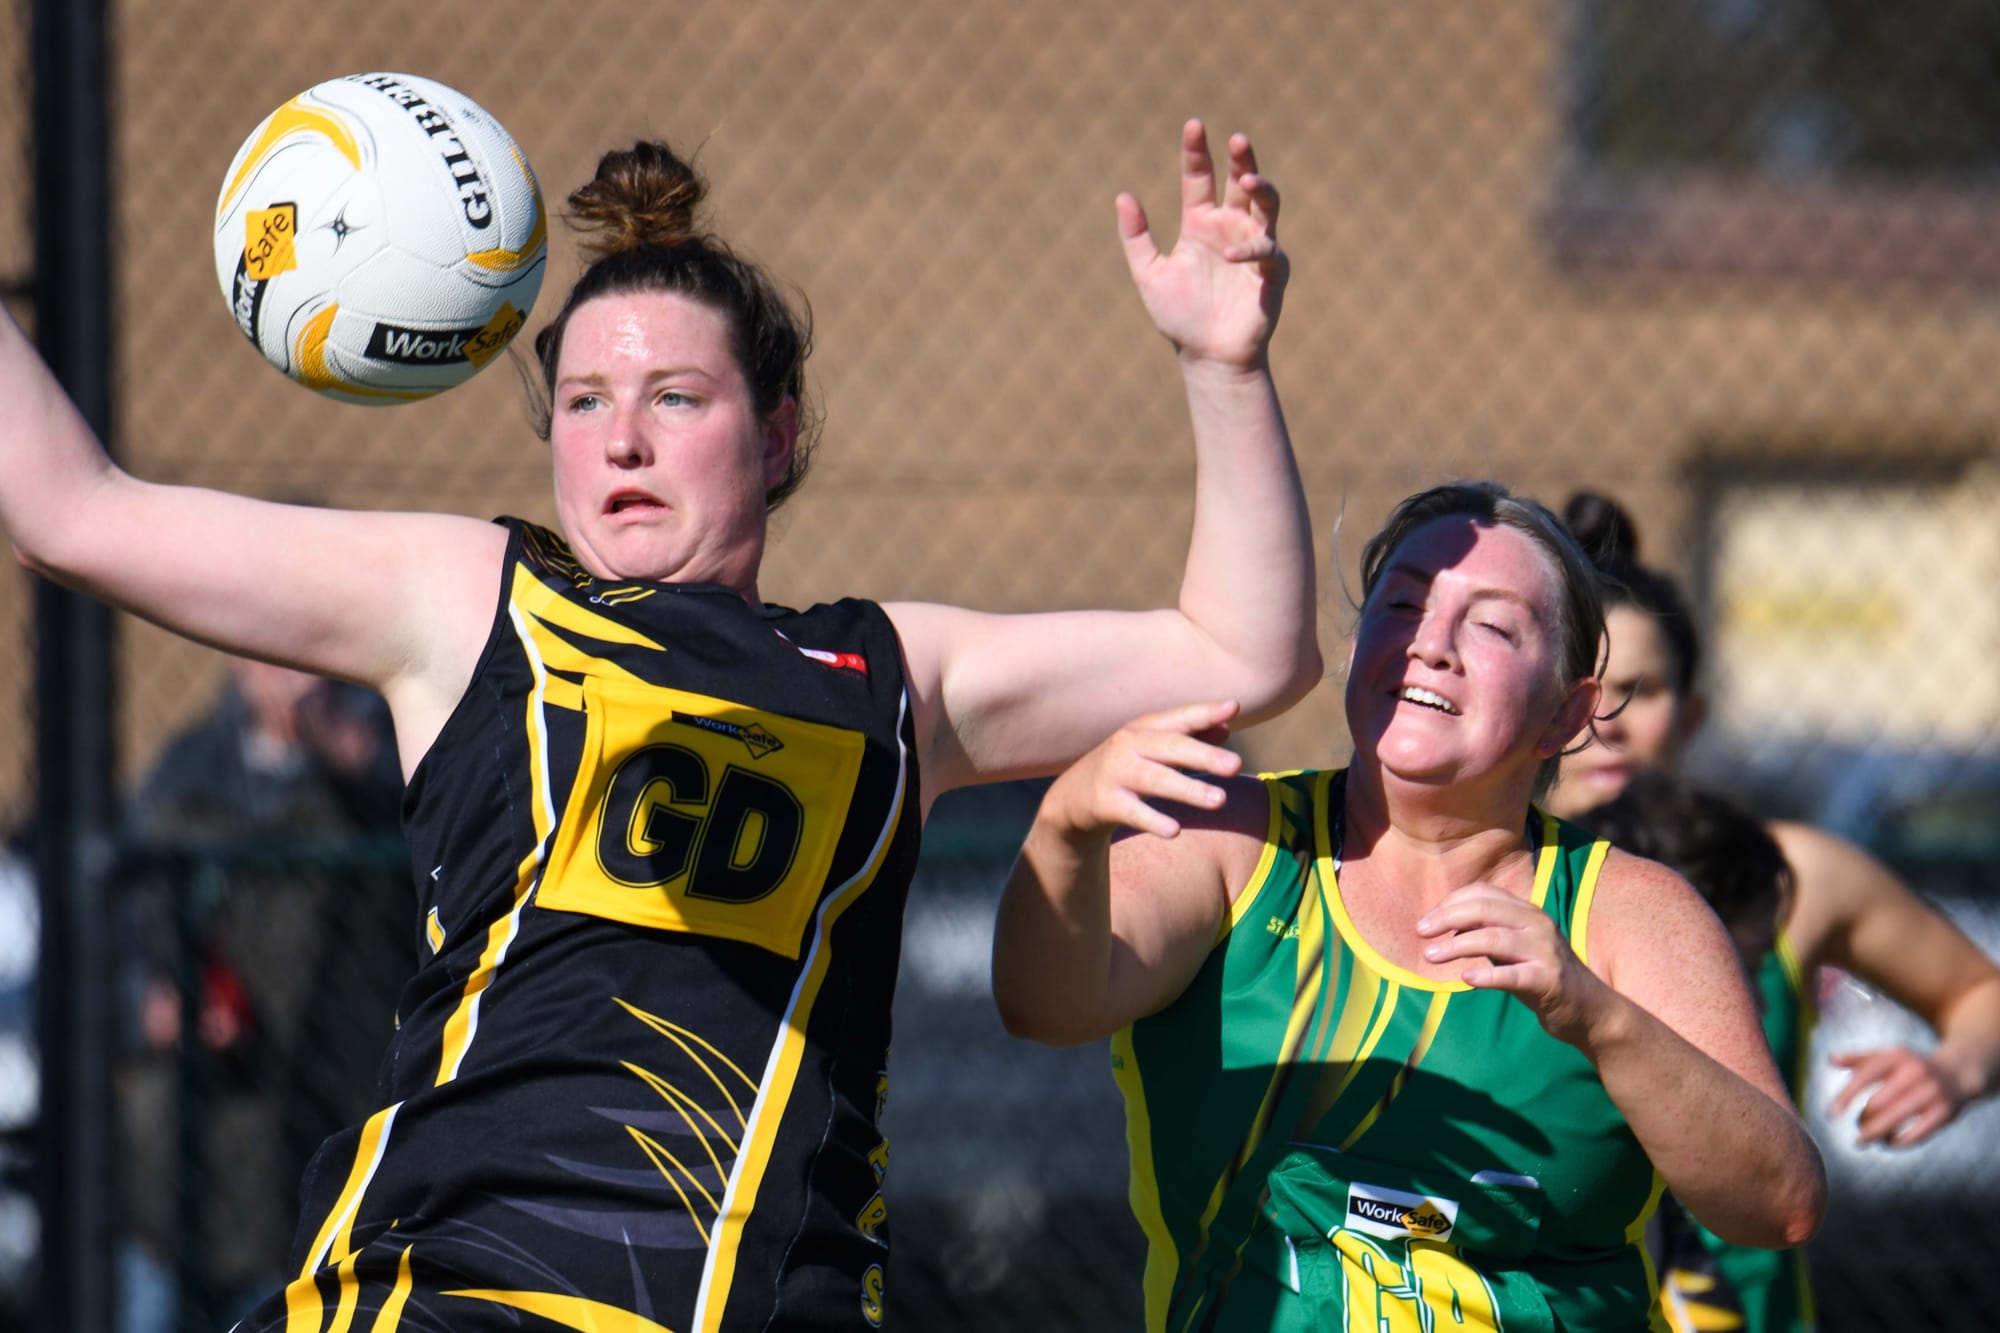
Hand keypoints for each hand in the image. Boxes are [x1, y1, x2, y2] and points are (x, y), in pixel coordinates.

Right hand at [1039, 700, 1241, 841]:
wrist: (1071, 798)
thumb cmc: (1125, 768)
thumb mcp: (1152, 748)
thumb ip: (1189, 737)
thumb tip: (1228, 727)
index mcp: (1145, 728)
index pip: (1180, 718)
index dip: (1205, 713)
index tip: (1233, 708)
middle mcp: (1129, 745)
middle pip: (1171, 747)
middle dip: (1204, 756)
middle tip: (1236, 765)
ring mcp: (1115, 773)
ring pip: (1155, 780)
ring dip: (1188, 789)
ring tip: (1219, 800)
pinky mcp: (1105, 802)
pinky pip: (1132, 812)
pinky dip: (1153, 821)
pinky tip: (1174, 830)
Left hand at [1118, 120, 1286, 369]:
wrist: (1206, 356)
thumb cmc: (1179, 317)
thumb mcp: (1149, 273)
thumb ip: (1136, 236)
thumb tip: (1123, 195)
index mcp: (1200, 223)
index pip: (1200, 178)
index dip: (1196, 152)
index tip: (1194, 125)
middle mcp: (1229, 228)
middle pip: (1240, 182)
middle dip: (1242, 159)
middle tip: (1238, 139)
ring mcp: (1252, 247)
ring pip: (1266, 206)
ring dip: (1262, 189)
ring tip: (1249, 179)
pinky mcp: (1271, 272)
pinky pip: (1267, 251)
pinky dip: (1251, 249)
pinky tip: (1229, 254)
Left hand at [1416, 882, 1612, 1045]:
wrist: (1590, 1010)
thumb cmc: (1542, 976)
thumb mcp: (1514, 948)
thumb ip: (1486, 933)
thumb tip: (1446, 926)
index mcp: (1527, 912)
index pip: (1483, 894)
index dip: (1450, 904)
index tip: (1426, 923)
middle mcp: (1537, 925)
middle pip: (1484, 909)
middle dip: (1446, 918)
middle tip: (1420, 933)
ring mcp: (1545, 951)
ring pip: (1494, 938)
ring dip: (1456, 947)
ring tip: (1430, 957)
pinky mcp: (1549, 981)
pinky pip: (1513, 974)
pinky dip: (1487, 975)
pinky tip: (1466, 978)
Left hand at [1827, 1045, 1972, 1146]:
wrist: (1957, 1074)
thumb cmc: (1910, 1067)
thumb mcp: (1887, 1057)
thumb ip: (1859, 1059)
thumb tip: (1831, 1060)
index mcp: (1896, 1056)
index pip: (1863, 1077)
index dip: (1845, 1097)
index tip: (1831, 1116)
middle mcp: (1915, 1072)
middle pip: (1877, 1103)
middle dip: (1863, 1120)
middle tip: (1857, 1127)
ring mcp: (1932, 1092)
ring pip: (1895, 1119)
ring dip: (1875, 1133)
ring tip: (1863, 1140)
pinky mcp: (1945, 1112)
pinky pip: (1917, 1133)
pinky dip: (1898, 1142)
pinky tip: (1887, 1143)